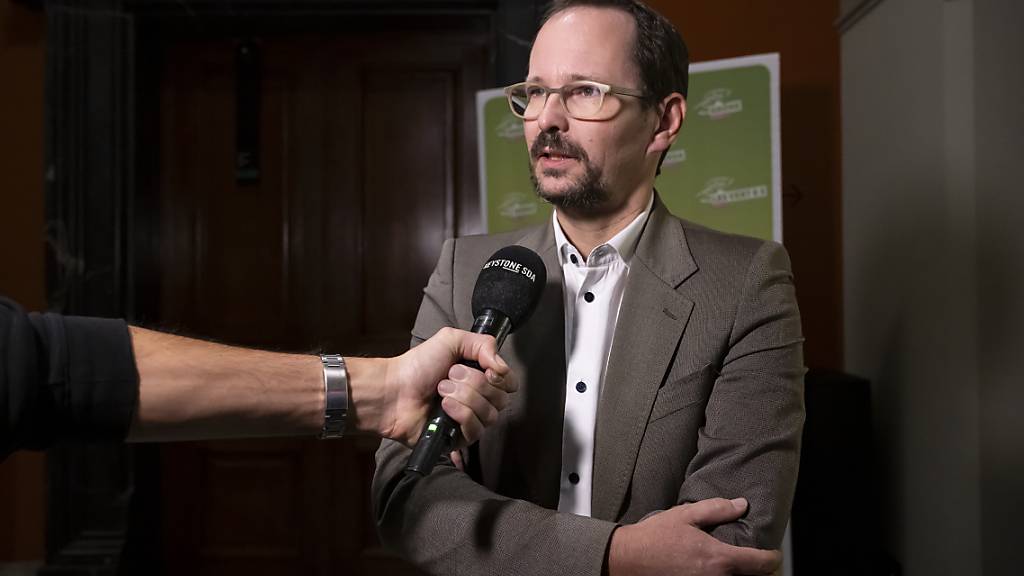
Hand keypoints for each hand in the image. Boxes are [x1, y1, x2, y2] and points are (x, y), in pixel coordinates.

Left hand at [383, 327, 515, 446]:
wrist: (395, 389)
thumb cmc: (419, 365)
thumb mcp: (452, 340)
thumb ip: (484, 344)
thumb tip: (502, 367)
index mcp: (480, 377)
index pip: (510, 383)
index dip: (502, 377)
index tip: (486, 368)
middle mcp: (479, 400)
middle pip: (501, 398)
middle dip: (475, 382)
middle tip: (450, 376)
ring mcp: (470, 421)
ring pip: (490, 414)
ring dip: (464, 397)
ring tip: (441, 390)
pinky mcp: (459, 439)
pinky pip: (475, 429)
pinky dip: (460, 413)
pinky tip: (443, 406)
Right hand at [607, 498, 780, 575]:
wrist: (629, 559)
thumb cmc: (655, 537)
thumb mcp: (685, 515)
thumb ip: (717, 509)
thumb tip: (741, 505)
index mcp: (718, 559)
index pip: (761, 564)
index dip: (773, 558)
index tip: (774, 553)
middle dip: (761, 571)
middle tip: (759, 561)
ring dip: (743, 575)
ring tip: (742, 566)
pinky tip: (720, 571)